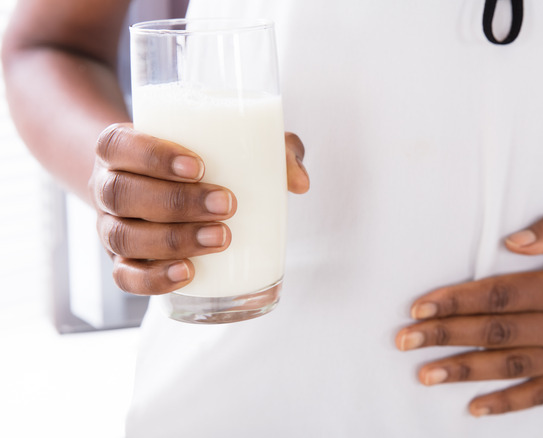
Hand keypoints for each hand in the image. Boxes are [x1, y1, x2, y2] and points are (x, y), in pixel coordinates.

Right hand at [87, 123, 309, 294]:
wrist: (152, 181)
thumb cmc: (196, 155)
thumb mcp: (228, 140)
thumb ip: (270, 148)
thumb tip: (300, 182)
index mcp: (120, 147)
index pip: (118, 145)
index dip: (152, 156)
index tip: (198, 166)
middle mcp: (109, 186)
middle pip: (123, 194)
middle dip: (175, 202)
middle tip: (226, 204)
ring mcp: (111, 226)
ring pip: (123, 237)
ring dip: (171, 241)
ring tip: (220, 239)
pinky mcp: (123, 261)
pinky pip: (126, 277)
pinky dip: (153, 279)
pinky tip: (188, 274)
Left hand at [395, 207, 542, 416]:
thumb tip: (508, 240)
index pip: (500, 296)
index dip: (457, 301)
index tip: (419, 306)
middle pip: (496, 334)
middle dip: (446, 337)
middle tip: (404, 341)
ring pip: (511, 368)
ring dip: (465, 372)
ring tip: (424, 374)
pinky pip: (540, 395)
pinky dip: (507, 404)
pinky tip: (473, 408)